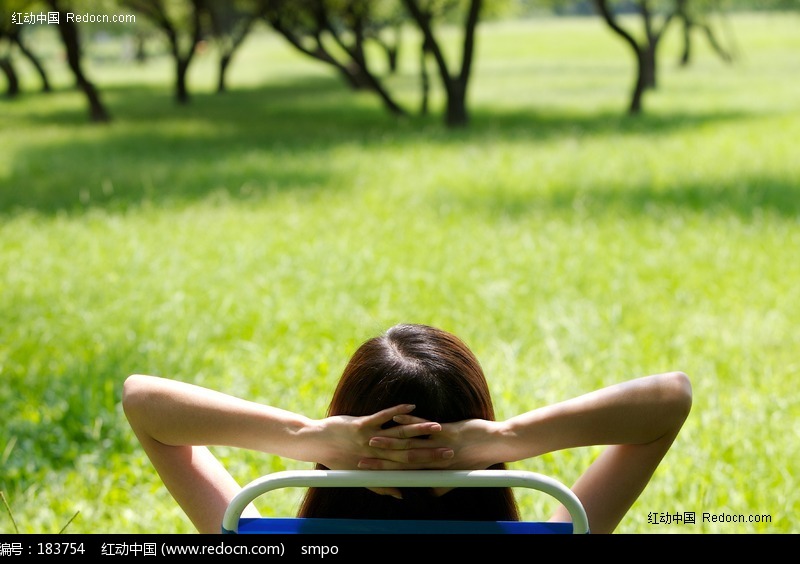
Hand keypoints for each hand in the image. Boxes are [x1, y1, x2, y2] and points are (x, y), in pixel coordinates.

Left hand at [313, 404, 455, 498]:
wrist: (315, 442)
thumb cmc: (337, 458)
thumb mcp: (360, 474)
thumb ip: (381, 485)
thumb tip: (400, 495)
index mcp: (378, 465)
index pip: (408, 469)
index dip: (428, 469)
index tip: (447, 468)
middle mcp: (376, 454)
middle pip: (408, 453)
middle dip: (431, 452)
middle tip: (450, 451)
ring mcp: (369, 439)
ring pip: (399, 435)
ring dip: (419, 431)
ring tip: (437, 428)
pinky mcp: (361, 425)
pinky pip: (382, 417)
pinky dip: (397, 412)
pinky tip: (411, 407)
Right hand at [358, 416, 501, 470]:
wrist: (498, 444)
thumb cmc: (477, 457)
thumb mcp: (457, 474)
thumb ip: (441, 483)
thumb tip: (430, 493)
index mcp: (435, 470)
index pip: (404, 473)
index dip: (385, 474)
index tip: (368, 474)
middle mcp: (434, 460)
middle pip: (401, 460)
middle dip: (380, 460)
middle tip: (361, 460)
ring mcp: (440, 445)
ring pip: (409, 444)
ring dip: (389, 442)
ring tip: (372, 440)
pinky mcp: (447, 432)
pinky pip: (424, 426)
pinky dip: (409, 422)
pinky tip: (396, 418)